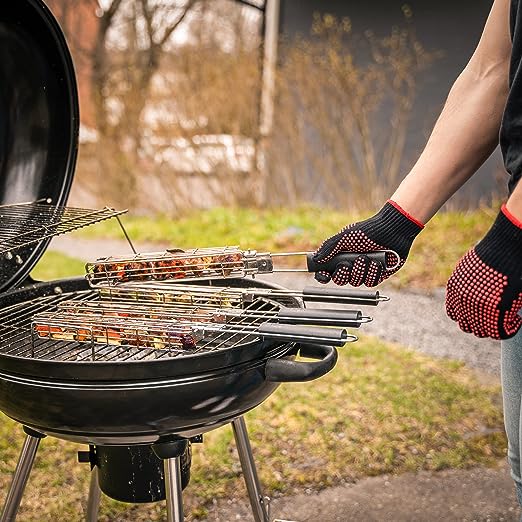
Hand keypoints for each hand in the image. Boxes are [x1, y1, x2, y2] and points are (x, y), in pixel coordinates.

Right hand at [313, 200, 423, 286]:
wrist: (391, 231)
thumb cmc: (367, 231)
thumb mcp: (344, 237)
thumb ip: (329, 248)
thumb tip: (316, 258)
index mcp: (340, 256)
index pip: (326, 272)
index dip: (323, 276)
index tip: (324, 274)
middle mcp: (351, 265)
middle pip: (340, 280)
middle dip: (343, 273)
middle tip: (347, 264)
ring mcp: (364, 271)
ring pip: (356, 282)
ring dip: (360, 270)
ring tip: (366, 258)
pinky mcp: (378, 275)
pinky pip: (371, 282)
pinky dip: (373, 272)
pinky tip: (377, 262)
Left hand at [445, 205, 521, 339]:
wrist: (504, 247)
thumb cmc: (492, 254)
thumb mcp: (470, 268)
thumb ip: (467, 285)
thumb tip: (477, 294)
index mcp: (454, 290)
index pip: (454, 314)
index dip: (466, 316)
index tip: (479, 314)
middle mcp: (462, 301)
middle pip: (466, 325)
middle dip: (480, 324)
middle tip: (494, 319)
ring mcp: (478, 307)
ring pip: (482, 331)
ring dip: (493, 328)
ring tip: (506, 320)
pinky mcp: (496, 309)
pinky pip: (500, 331)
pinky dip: (509, 328)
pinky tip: (516, 321)